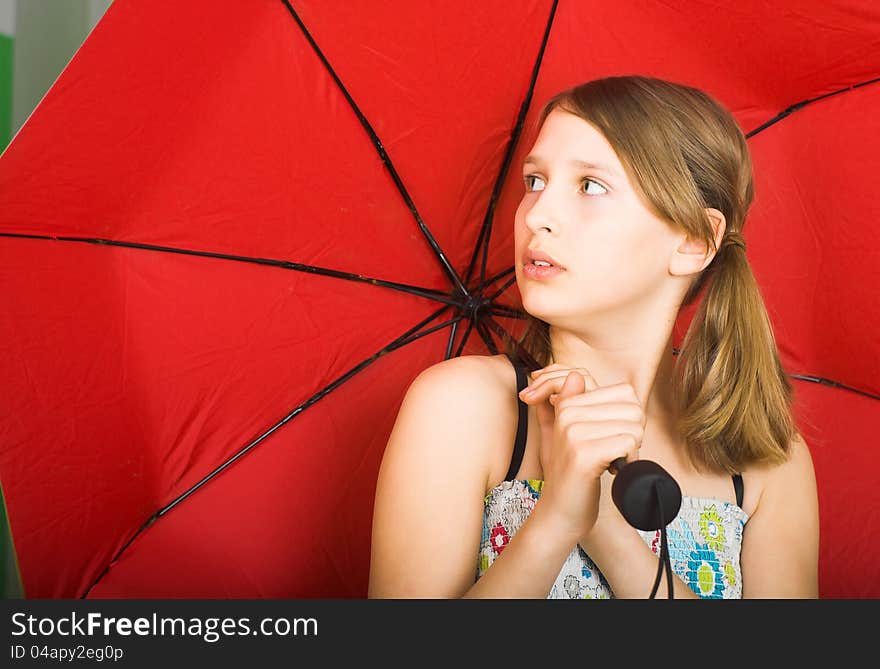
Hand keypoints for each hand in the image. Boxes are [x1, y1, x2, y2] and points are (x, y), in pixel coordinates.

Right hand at [518, 364, 645, 540]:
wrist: (559, 514)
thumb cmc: (572, 476)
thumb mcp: (568, 434)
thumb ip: (570, 402)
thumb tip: (575, 375)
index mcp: (567, 405)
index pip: (625, 391)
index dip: (628, 417)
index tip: (611, 436)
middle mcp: (568, 414)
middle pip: (634, 407)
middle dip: (633, 433)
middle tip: (613, 452)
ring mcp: (574, 433)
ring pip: (634, 425)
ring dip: (631, 449)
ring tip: (610, 461)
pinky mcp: (583, 455)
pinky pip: (628, 443)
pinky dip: (629, 460)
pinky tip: (611, 470)